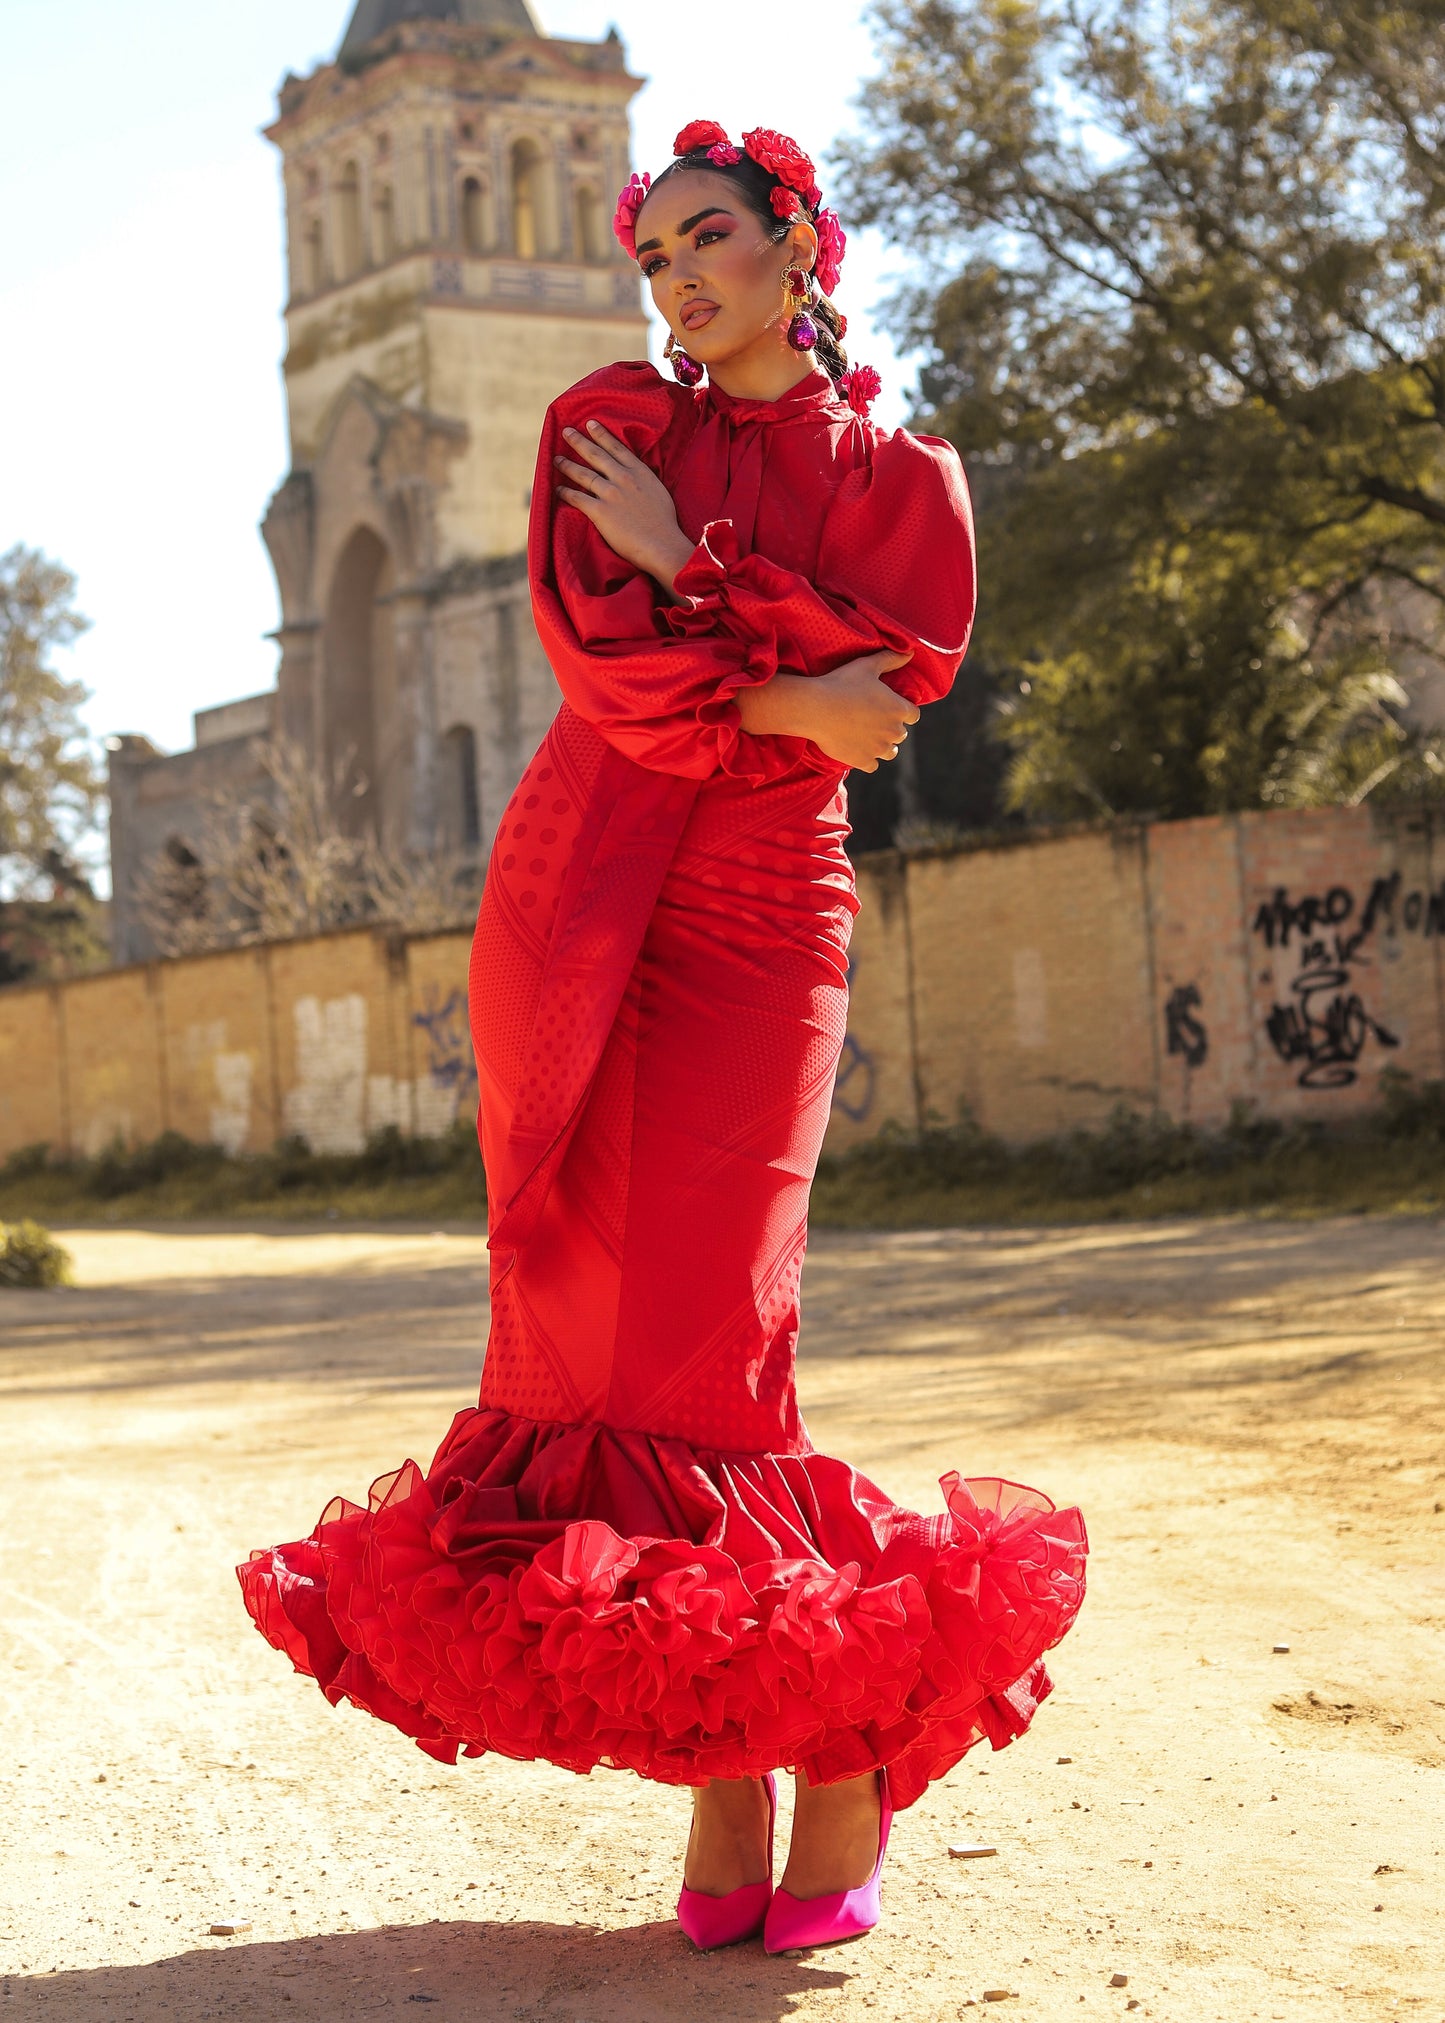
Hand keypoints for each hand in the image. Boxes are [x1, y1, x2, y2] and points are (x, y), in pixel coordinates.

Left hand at [555, 420, 694, 590]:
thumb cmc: (665, 523)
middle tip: (566, 432)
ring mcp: (611, 494)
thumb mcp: (659, 491)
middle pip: (596, 455)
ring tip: (556, 459)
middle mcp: (623, 478)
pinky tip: (558, 489)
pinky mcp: (600, 512)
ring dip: (567, 465)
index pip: (616, 448)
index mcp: (639, 472)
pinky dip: (566, 493)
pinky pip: (578, 498)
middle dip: (579, 442)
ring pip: (583, 475)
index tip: (590, 424)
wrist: (662, 543)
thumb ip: (645, 481)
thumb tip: (640, 478)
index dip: (601, 435)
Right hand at [736, 650, 919, 770]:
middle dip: (891, 728)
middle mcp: (893, 731)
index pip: (913, 715)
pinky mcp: (863, 761)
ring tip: (868, 737)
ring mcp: (878, 748)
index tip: (890, 708)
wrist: (815, 708)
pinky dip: (868, 759)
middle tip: (874, 721)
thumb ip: (891, 659)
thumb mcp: (867, 666)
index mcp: (898, 709)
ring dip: (883, 745)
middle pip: (901, 734)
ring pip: (890, 752)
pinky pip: (873, 765)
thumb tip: (910, 652)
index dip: (903, 711)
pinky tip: (858, 750)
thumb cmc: (841, 683)